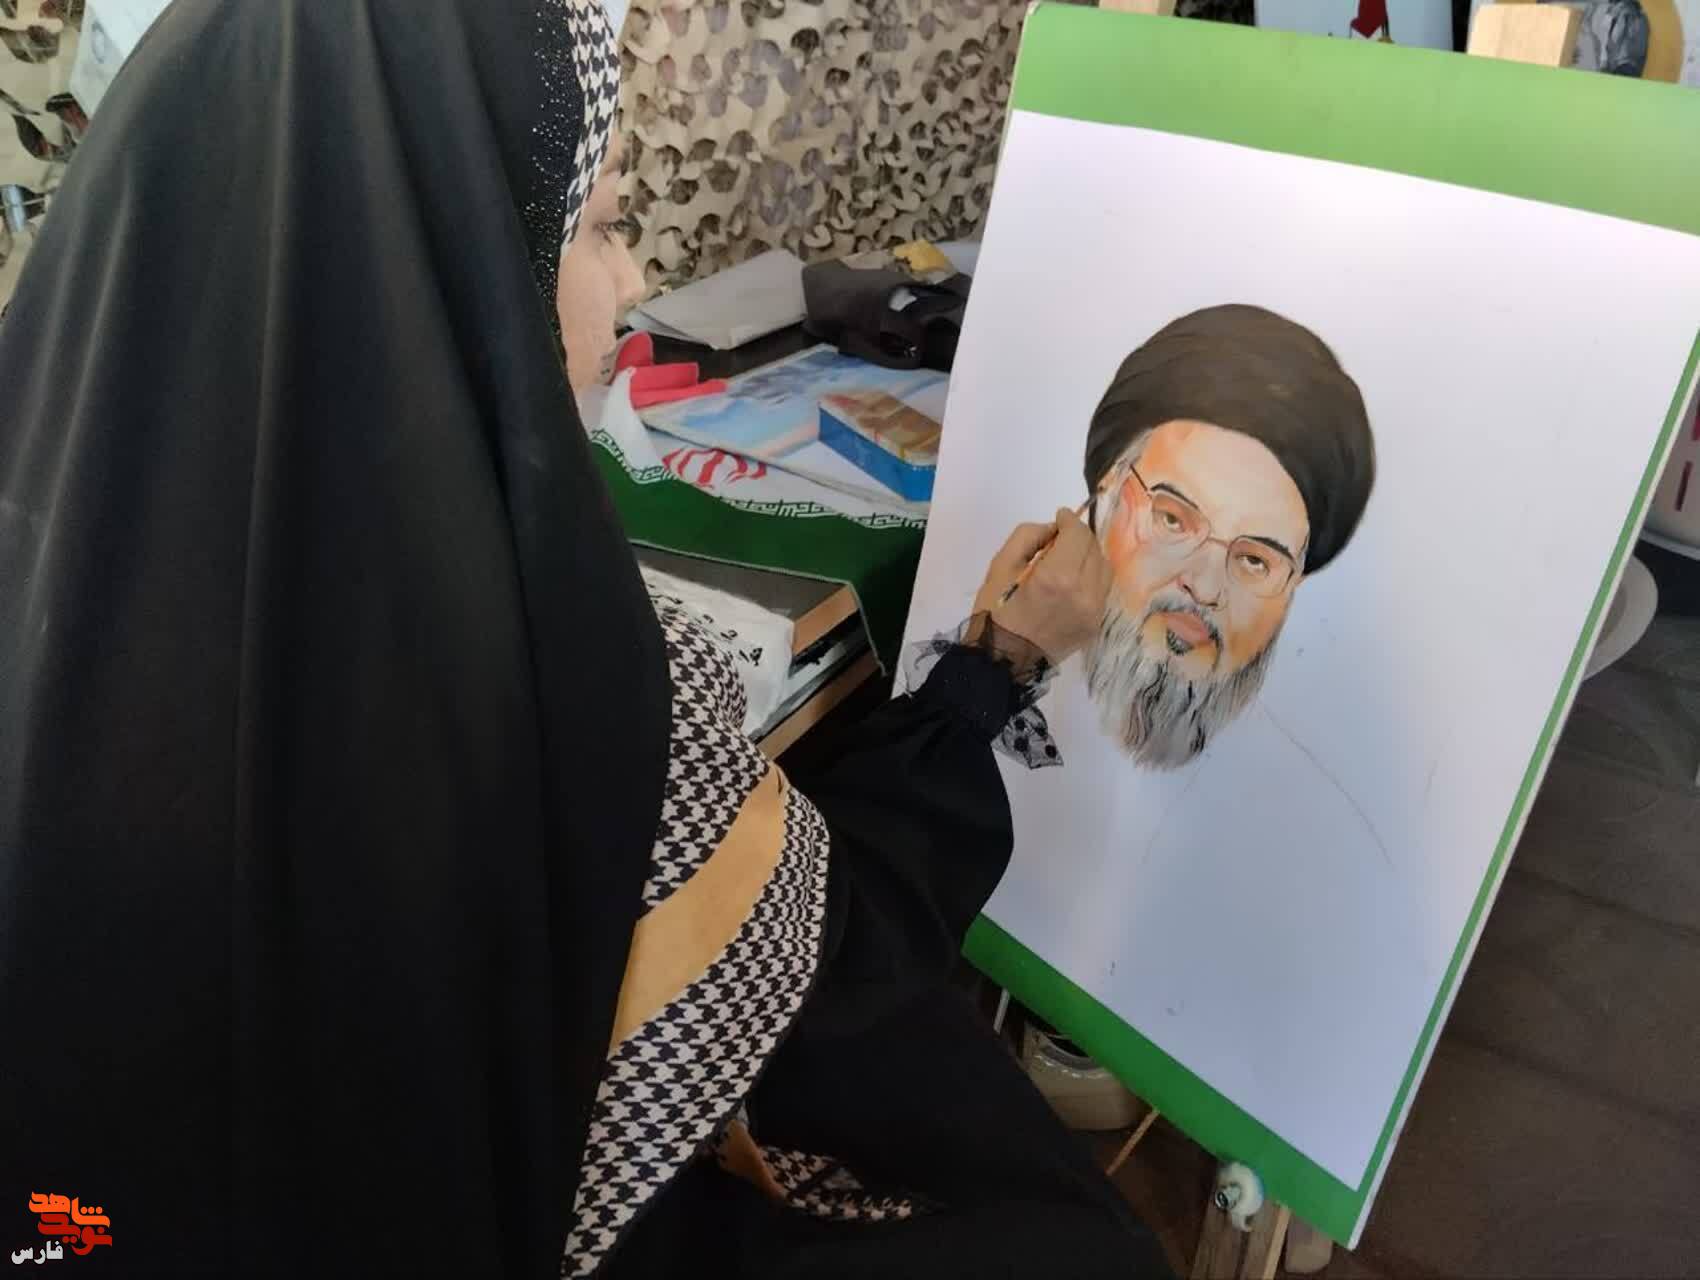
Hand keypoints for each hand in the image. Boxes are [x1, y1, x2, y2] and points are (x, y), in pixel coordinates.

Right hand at [971, 507, 1111, 664]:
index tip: (1060, 517)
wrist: (1002, 661)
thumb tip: (1053, 530)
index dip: (1070, 520)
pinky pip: (1101, 590)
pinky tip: (1072, 581)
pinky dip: (1091, 577)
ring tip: (1068, 558)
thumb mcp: (1001, 564)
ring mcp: (1093, 611)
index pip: (1078, 534)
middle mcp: (1083, 592)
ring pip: (1104, 568)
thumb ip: (1029, 536)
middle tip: (1060, 538)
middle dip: (1079, 536)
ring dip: (1088, 556)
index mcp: (1057, 576)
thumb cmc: (995, 612)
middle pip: (1094, 548)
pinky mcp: (1095, 624)